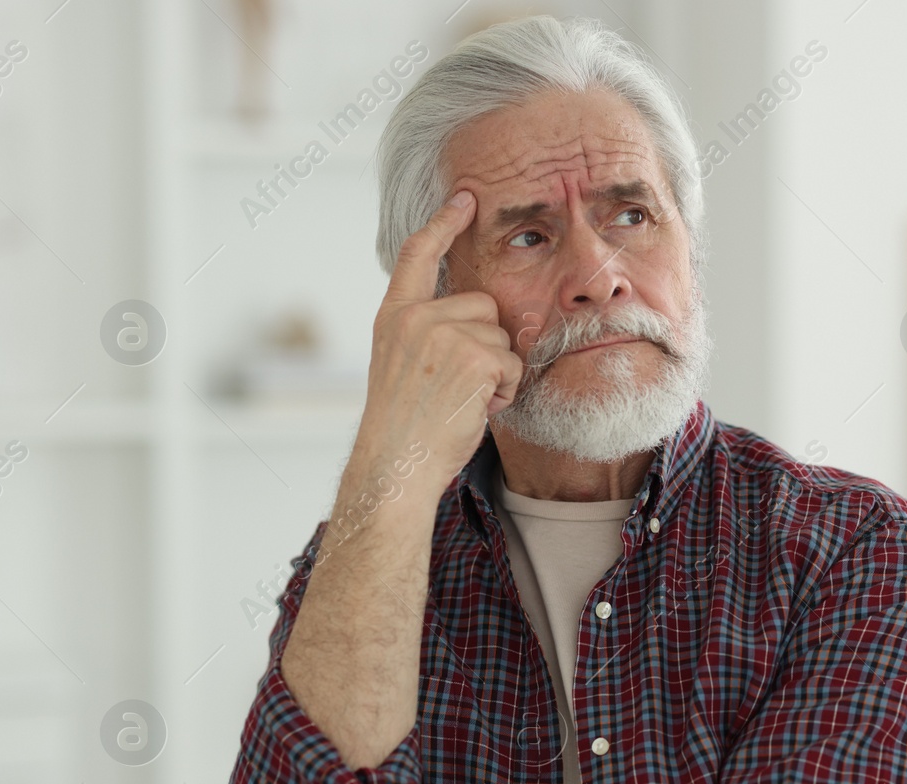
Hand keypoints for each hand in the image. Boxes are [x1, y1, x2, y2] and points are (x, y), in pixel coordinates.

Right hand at [357, 190, 522, 492]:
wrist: (396, 462)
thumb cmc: (406, 424)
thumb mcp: (403, 363)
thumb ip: (429, 331)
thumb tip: (479, 316)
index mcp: (394, 315)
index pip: (418, 253)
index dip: (443, 222)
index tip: (464, 197)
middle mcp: (415, 318)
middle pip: (484, 304)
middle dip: (486, 343)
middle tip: (458, 384)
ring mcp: (443, 335)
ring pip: (502, 337)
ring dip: (496, 372)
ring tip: (463, 399)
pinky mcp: (473, 357)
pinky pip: (512, 364)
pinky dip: (504, 391)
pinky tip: (475, 408)